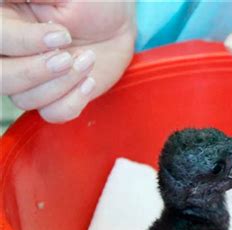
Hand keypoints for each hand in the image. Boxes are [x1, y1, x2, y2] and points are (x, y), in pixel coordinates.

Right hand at [1, 1, 134, 122]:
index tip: (61, 35)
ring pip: (25, 99)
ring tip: (87, 59)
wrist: (117, 22)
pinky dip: (71, 102)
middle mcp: (11, 53)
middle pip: (1, 77)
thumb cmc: (91, 0)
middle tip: (69, 57)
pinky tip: (88, 81)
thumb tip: (5, 2)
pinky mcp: (55, 96)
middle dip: (36, 71)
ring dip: (62, 84)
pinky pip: (51, 113)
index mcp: (5, 21)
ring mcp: (31, 78)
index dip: (22, 43)